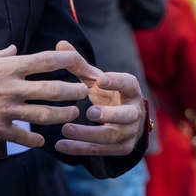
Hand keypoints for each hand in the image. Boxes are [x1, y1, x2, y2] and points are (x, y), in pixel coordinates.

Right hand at [0, 45, 90, 147]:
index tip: (78, 60)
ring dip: (62, 115)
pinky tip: (43, 141)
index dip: (66, 59)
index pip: (45, 60)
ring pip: (43, 115)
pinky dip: (35, 140)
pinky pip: (22, 136)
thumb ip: (2, 55)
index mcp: (8, 67)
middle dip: (72, 91)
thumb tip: (15, 49)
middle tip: (84, 92)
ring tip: (72, 114)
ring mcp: (5, 109)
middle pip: (52, 90)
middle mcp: (11, 87)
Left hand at [54, 41, 146, 155]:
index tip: (101, 79)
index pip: (128, 83)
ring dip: (88, 134)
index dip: (117, 82)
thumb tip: (60, 43)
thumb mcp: (96, 79)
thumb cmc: (108, 94)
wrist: (124, 121)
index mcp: (131, 90)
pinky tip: (61, 145)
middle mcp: (134, 112)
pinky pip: (101, 151)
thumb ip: (79, 64)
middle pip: (126, 115)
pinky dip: (80, 148)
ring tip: (65, 129)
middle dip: (109, 114)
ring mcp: (129, 132)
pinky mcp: (121, 148)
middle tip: (89, 111)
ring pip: (112, 136)